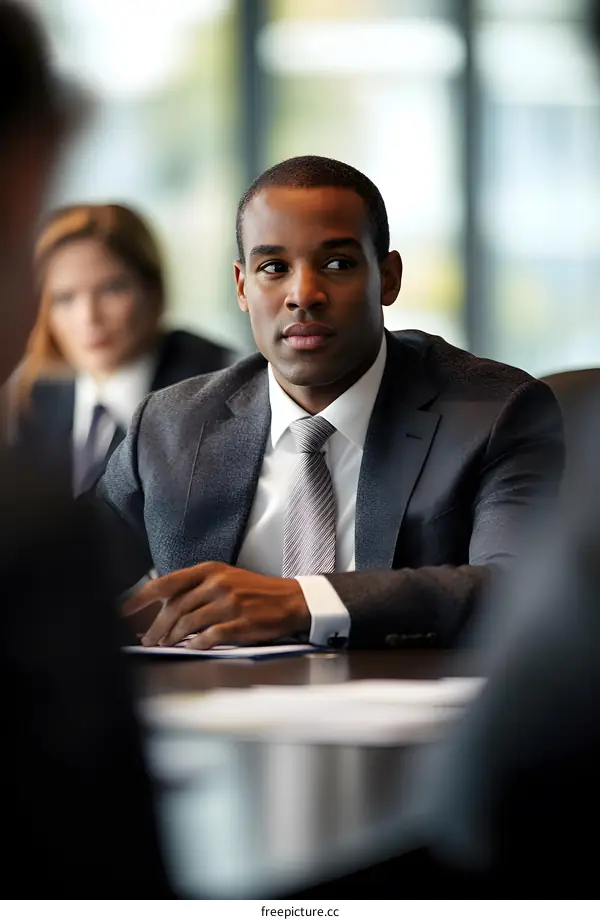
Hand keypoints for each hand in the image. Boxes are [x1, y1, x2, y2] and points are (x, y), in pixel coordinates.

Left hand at [121, 562, 310, 648]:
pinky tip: (192, 649)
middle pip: (173, 608)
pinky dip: (196, 645)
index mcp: (209, 570)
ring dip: (172, 639)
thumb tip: (161, 607)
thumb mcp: (224, 578)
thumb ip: (195, 587)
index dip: (139, 599)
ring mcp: (228, 604)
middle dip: (155, 627)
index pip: (165, 583)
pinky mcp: (239, 623)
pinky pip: (208, 638)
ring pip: (187, 624)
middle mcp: (216, 584)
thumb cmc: (254, 591)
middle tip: (146, 640)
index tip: (122, 612)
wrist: (290, 600)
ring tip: (165, 646)